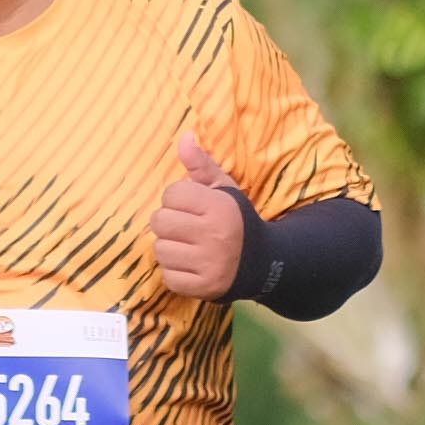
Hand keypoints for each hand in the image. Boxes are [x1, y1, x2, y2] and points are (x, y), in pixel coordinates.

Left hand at [153, 126, 247, 300]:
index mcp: (219, 207)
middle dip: (169, 222)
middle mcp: (214, 235)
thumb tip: (184, 136)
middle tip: (186, 227)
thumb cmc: (237, 220)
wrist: (264, 263)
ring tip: (188, 246)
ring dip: (170, 247)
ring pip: (160, 250)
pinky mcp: (204, 287)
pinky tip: (191, 265)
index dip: (177, 198)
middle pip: (160, 221)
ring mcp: (209, 264)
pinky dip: (175, 271)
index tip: (191, 205)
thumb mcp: (224, 188)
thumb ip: (201, 164)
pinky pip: (168, 276)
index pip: (171, 193)